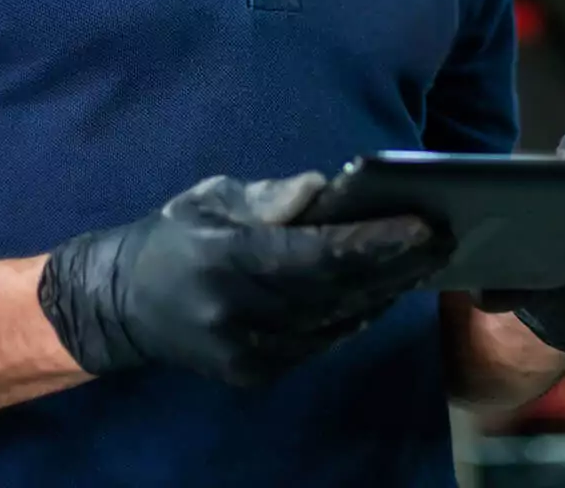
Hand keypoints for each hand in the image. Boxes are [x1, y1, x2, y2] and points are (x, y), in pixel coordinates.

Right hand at [37, 172, 450, 386]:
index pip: (317, 256)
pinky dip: (356, 315)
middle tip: (442, 239)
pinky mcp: (254, 374)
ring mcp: (248, 353)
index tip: (422, 224)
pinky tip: (384, 290)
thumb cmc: (174, 236)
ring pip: (337, 322)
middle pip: (337, 292)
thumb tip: (326, 189)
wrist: (121, 306)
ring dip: (385, 291)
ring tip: (425, 260)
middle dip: (395, 266)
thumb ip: (271, 197)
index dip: (375, 242)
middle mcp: (240, 315)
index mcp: (226, 262)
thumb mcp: (214, 197)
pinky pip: (321, 342)